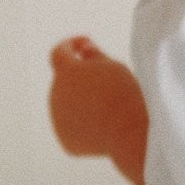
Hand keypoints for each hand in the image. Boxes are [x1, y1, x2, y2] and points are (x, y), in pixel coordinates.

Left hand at [48, 38, 149, 184]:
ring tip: (113, 107)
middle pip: (65, 82)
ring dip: (85, 100)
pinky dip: (87, 124)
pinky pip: (75, 127)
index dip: (71, 45)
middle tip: (109, 81)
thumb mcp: (114, 66)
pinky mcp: (66, 141)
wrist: (129, 132)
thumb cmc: (125, 94)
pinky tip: (108, 127)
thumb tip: (83, 51)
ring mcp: (58, 120)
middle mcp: (55, 95)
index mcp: (66, 72)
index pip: (59, 52)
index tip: (85, 43)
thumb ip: (94, 55)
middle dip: (82, 78)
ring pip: (69, 105)